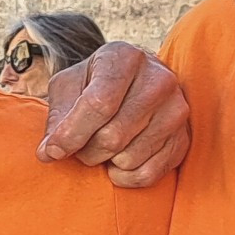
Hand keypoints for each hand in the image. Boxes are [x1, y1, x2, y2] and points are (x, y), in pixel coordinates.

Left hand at [35, 42, 190, 186]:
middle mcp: (158, 79)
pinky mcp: (184, 137)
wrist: (135, 83)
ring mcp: (177, 109)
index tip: (51, 151)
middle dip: (86, 150)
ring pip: (129, 158)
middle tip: (81, 146)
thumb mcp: (69, 86)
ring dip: (106, 162)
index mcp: (124, 57)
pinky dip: (126, 177)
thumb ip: (58, 116)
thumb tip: (49, 153)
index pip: (98, 104)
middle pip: (112, 136)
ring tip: (102, 146)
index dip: (71, 134)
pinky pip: (149, 174)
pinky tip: (118, 163)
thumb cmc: (95, 84)